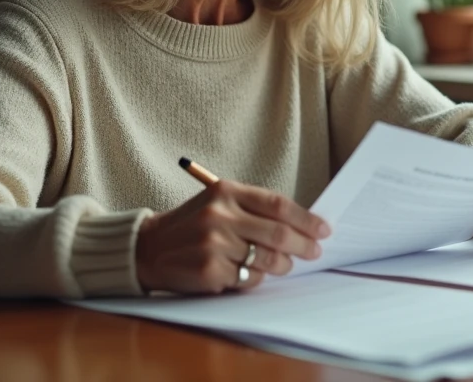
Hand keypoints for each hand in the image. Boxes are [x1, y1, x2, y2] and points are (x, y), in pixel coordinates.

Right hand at [135, 180, 330, 293]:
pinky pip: (248, 280)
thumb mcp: (218, 203)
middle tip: (314, 252)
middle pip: (278, 233)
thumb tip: (301, 225)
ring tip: (283, 265)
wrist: (149, 247)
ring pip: (267, 260)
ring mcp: (213, 244)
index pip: (277, 205)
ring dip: (281, 266)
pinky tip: (245, 274)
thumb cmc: (192, 225)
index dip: (306, 219)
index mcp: (225, 191)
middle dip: (303, 245)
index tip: (323, 229)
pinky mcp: (209, 270)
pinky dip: (254, 279)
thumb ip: (254, 209)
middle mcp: (219, 215)